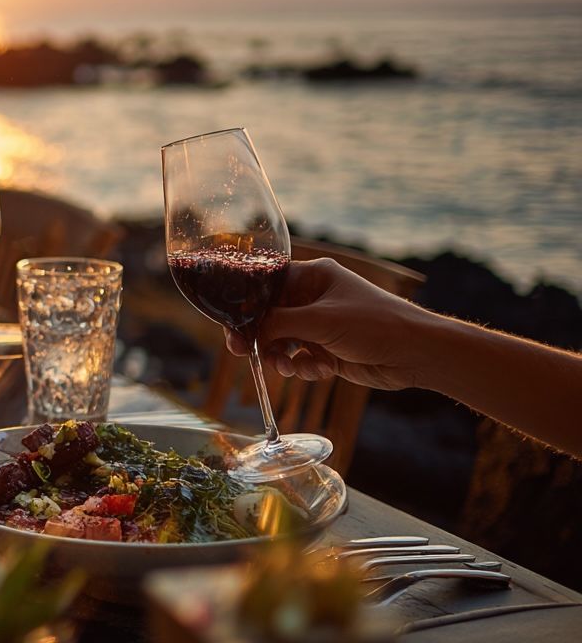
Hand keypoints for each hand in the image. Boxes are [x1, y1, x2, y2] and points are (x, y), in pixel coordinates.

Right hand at [224, 258, 429, 391]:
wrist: (416, 354)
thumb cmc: (374, 324)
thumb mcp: (320, 320)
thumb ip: (279, 324)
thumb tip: (247, 333)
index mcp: (313, 278)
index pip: (267, 287)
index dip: (248, 307)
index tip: (233, 326)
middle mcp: (314, 299)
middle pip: (270, 317)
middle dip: (260, 337)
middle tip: (245, 353)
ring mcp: (320, 325)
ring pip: (281, 341)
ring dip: (280, 357)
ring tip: (289, 368)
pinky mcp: (327, 350)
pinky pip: (299, 359)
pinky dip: (302, 367)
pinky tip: (318, 371)